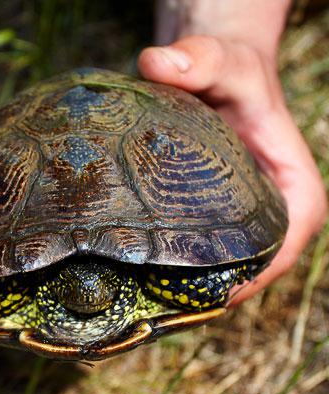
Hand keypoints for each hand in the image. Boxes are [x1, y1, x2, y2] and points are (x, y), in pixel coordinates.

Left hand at [139, 31, 326, 304]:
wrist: (210, 74)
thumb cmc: (229, 72)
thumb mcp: (220, 61)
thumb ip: (196, 60)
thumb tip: (157, 63)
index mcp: (293, 191)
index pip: (284, 246)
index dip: (252, 278)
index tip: (210, 295)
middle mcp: (269, 215)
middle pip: (245, 269)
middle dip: (205, 290)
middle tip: (158, 306)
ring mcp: (235, 223)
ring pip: (215, 268)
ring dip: (181, 286)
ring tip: (140, 301)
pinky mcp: (205, 223)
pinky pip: (190, 255)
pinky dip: (164, 267)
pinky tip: (129, 276)